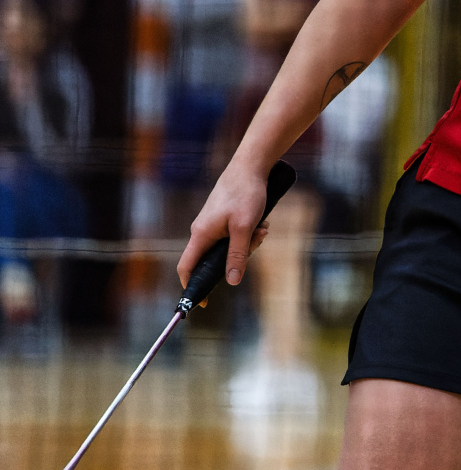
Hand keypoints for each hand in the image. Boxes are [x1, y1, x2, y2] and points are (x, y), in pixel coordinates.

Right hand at [177, 160, 274, 291]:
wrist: (251, 167)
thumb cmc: (246, 194)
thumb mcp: (245, 228)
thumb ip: (238, 255)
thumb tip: (231, 281)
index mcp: (200, 234)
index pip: (187, 267)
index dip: (191, 286)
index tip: (202, 303)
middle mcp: (203, 231)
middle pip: (215, 259)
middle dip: (239, 257)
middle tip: (257, 241)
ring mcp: (213, 225)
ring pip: (230, 247)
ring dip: (249, 242)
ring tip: (263, 227)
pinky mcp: (224, 219)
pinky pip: (236, 236)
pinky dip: (250, 233)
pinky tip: (263, 223)